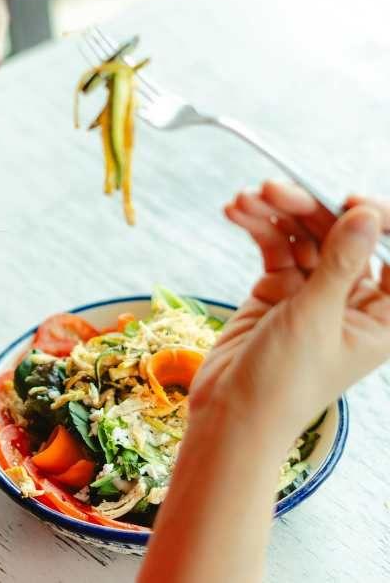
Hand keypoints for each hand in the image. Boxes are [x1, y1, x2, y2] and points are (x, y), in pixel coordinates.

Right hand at [192, 181, 389, 436]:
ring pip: (304, 237)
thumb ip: (340, 263)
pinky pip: (273, 248)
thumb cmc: (284, 383)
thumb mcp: (316, 319)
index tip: (350, 202)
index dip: (379, 222)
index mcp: (383, 315)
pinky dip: (256, 228)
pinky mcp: (276, 293)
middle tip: (275, 189)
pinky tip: (237, 212)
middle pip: (341, 236)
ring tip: (247, 197)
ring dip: (276, 213)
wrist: (231, 416)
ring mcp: (313, 295)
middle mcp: (352, 300)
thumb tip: (366, 215)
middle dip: (309, 209)